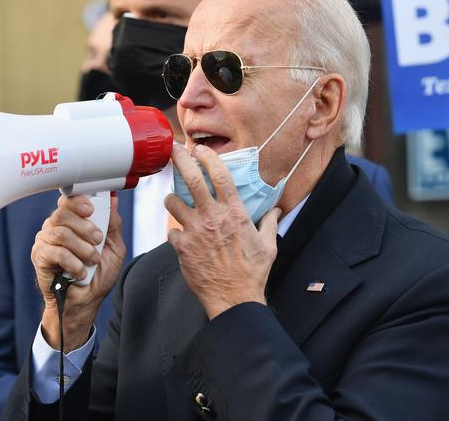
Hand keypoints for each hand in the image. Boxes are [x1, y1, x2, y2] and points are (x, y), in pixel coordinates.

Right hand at [31, 193, 125, 350]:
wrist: (86, 301)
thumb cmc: (99, 274)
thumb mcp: (114, 247)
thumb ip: (113, 223)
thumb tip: (113, 198)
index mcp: (73, 221)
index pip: (69, 200)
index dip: (79, 202)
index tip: (91, 210)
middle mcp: (56, 227)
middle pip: (63, 213)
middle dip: (85, 227)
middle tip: (97, 240)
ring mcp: (45, 241)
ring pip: (61, 233)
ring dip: (82, 248)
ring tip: (92, 260)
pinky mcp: (39, 256)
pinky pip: (55, 252)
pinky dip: (73, 263)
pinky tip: (80, 272)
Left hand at [165, 145, 280, 319]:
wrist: (234, 298)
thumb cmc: (252, 273)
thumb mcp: (268, 245)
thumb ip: (270, 223)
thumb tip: (277, 210)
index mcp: (235, 213)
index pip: (220, 175)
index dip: (208, 157)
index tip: (200, 149)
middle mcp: (213, 217)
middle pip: (192, 179)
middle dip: (180, 160)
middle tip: (173, 151)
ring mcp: (195, 231)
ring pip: (173, 202)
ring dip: (171, 198)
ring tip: (173, 199)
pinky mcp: (182, 247)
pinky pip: (171, 231)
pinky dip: (174, 231)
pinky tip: (181, 235)